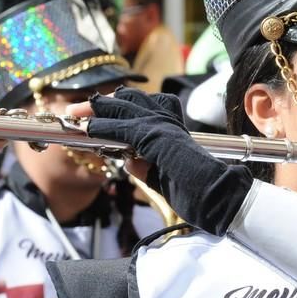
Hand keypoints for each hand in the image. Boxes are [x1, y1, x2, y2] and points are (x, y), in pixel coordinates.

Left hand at [71, 87, 251, 234]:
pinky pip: (123, 127)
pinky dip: (101, 126)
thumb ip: (148, 167)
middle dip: (101, 104)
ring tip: (74, 114)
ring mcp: (164, 126)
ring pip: (123, 107)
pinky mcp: (158, 137)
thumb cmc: (202, 193)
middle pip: (129, 99)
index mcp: (174, 128)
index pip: (141, 105)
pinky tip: (86, 129)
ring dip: (96, 110)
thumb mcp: (165, 178)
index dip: (116, 106)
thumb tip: (130, 161)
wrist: (222, 198)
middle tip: (77, 112)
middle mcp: (170, 121)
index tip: (93, 115)